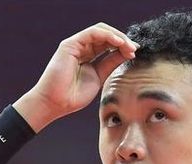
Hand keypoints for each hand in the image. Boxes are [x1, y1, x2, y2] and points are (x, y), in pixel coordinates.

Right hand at [14, 23, 138, 131]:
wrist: (56, 103)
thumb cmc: (74, 96)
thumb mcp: (99, 77)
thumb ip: (111, 64)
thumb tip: (127, 54)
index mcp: (88, 56)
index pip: (108, 45)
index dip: (123, 47)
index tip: (135, 53)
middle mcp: (82, 48)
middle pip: (106, 36)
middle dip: (122, 41)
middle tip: (134, 49)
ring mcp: (75, 45)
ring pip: (101, 31)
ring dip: (118, 37)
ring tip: (129, 47)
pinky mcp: (70, 44)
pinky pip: (92, 33)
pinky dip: (107, 35)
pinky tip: (118, 43)